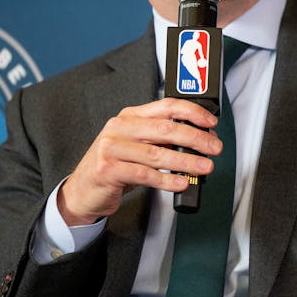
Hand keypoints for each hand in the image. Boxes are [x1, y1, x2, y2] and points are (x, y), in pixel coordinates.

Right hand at [58, 97, 222, 225]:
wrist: (82, 190)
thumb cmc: (114, 166)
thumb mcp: (136, 145)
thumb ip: (160, 139)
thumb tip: (198, 139)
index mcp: (130, 116)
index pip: (166, 106)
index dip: (192, 112)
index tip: (211, 122)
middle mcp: (120, 127)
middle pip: (165, 128)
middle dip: (195, 138)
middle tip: (214, 147)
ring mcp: (111, 147)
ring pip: (157, 153)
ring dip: (186, 161)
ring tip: (205, 167)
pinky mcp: (107, 169)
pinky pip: (144, 174)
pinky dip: (167, 179)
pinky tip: (181, 183)